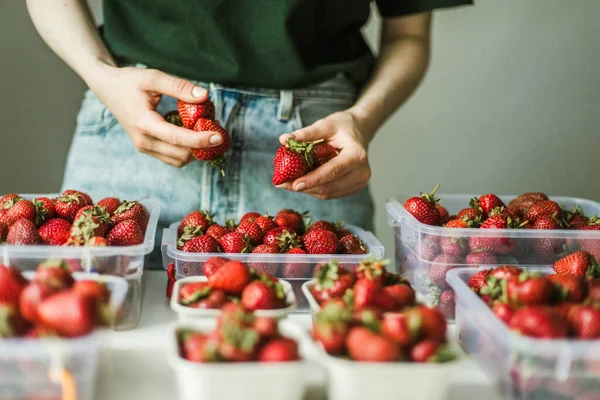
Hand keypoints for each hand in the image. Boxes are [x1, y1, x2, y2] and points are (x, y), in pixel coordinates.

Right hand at [88, 65, 223, 167]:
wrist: (107, 89)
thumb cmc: (129, 81)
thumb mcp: (153, 77)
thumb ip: (179, 86)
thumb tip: (204, 96)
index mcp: (144, 123)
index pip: (177, 138)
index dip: (200, 139)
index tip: (219, 136)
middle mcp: (143, 141)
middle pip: (181, 154)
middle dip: (202, 145)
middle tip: (217, 127)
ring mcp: (144, 148)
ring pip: (178, 160)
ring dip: (196, 150)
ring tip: (207, 130)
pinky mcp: (148, 149)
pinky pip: (173, 157)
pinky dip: (187, 150)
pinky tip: (194, 134)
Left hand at [277, 111, 371, 199]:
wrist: (358, 131)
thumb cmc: (342, 127)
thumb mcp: (326, 125)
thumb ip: (306, 133)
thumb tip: (284, 139)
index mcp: (357, 155)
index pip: (333, 171)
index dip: (313, 179)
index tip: (295, 185)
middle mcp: (361, 172)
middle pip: (329, 186)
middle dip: (305, 187)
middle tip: (282, 183)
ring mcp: (359, 183)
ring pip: (328, 193)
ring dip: (307, 190)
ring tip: (288, 183)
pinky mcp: (353, 188)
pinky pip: (330, 193)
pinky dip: (314, 189)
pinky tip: (302, 182)